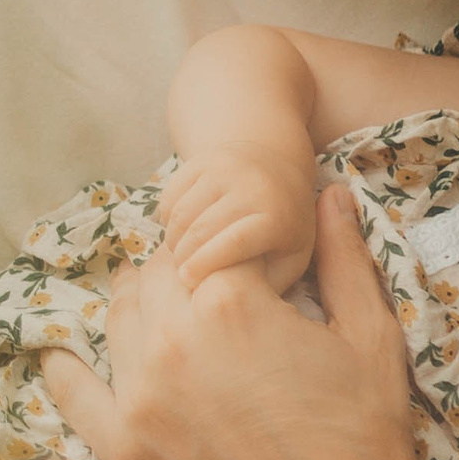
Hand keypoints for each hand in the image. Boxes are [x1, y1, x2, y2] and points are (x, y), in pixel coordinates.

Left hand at [44, 186, 442, 459]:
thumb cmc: (368, 440)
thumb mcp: (370, 337)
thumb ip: (343, 256)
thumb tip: (328, 191)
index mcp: (232, 299)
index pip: (207, 238)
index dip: (229, 244)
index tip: (247, 259)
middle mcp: (173, 339)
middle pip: (157, 273)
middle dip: (186, 270)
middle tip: (214, 287)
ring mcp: (139, 397)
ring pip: (118, 318)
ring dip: (141, 306)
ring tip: (170, 315)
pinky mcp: (123, 450)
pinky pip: (73, 390)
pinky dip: (68, 364)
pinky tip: (68, 350)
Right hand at [155, 142, 317, 292]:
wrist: (277, 165)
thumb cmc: (284, 225)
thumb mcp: (290, 258)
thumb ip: (265, 282)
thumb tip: (229, 300)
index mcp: (278, 215)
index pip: (235, 242)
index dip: (206, 263)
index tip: (187, 281)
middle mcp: (252, 185)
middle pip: (201, 229)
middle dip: (183, 257)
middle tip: (181, 275)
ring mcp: (225, 168)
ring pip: (181, 213)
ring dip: (172, 240)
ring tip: (180, 257)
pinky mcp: (202, 160)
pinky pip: (171, 196)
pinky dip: (167, 219)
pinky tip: (179, 233)